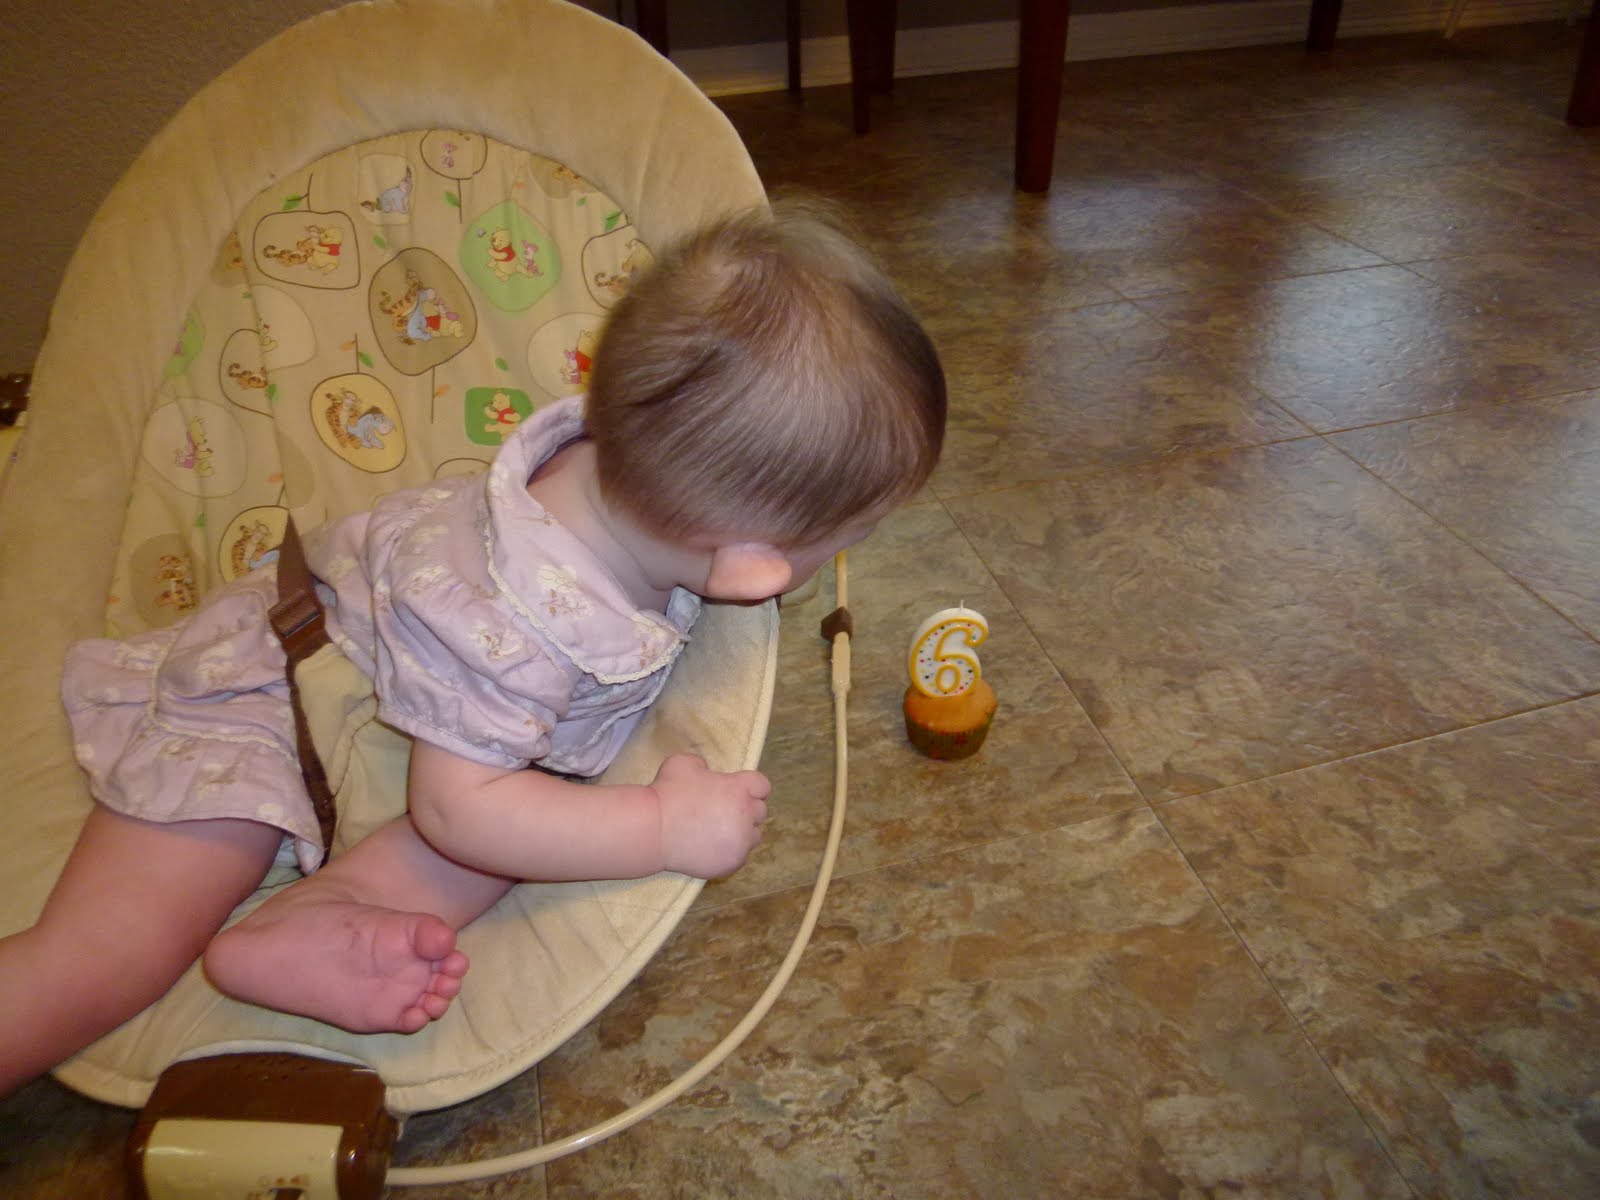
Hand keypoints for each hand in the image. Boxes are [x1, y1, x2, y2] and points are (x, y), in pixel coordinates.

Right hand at [652, 753, 769, 878]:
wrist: (653, 830)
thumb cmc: (668, 793)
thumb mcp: (684, 763)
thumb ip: (704, 766)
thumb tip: (706, 774)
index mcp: (739, 789)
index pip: (762, 785)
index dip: (749, 787)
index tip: (736, 791)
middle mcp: (747, 815)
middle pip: (760, 811)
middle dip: (746, 809)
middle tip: (724, 811)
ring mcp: (741, 842)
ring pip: (753, 835)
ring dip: (742, 832)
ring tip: (720, 831)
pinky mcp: (732, 863)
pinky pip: (741, 856)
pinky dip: (731, 851)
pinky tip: (714, 847)